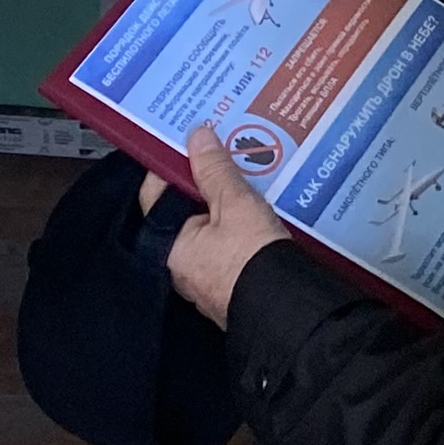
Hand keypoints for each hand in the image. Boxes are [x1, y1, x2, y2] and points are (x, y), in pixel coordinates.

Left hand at [167, 122, 291, 323]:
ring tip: (249, 172)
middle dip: (206, 181)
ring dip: (228, 201)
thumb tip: (197, 137)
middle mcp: (184, 264)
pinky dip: (243, 223)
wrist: (287, 307)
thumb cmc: (253, 260)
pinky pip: (232, 242)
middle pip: (188, 210)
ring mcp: (209, 275)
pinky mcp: (234, 280)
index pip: (157, 195)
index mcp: (171, 246)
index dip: (171, 164)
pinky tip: (263, 205)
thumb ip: (214, 170)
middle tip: (222, 151)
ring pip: (213, 226)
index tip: (187, 141)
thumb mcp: (235, 204)